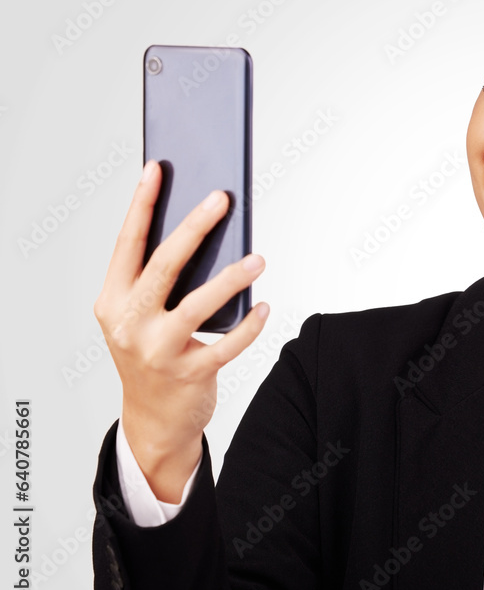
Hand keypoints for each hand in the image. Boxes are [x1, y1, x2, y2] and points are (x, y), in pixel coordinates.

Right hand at [93, 160, 269, 500]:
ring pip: (198, 304)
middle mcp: (129, 324)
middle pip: (164, 265)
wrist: (153, 420)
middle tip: (221, 198)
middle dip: (194, 227)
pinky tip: (265, 307)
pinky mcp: (189, 374)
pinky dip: (250, 325)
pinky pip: (228, 344)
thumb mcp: (141, 317)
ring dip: (232, 278)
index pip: (128, 243)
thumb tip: (202, 230)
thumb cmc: (152, 354)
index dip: (142, 204)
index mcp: (113, 301)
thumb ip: (160, 281)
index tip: (157, 169)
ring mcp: (157, 351)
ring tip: (258, 258)